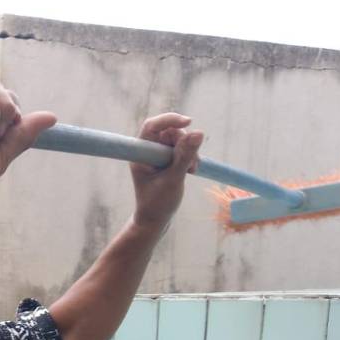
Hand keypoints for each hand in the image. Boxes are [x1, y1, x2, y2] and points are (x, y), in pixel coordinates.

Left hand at [129, 113, 203, 229]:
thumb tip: (198, 133)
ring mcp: (158, 155)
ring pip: (179, 140)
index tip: (188, 122)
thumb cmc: (158, 203)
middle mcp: (148, 151)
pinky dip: (190, 157)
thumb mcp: (173, 180)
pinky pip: (183, 149)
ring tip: (191, 170)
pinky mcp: (167, 160)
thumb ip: (185, 157)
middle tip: (192, 163)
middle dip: (185, 142)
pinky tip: (192, 170)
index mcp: (141, 154)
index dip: (169, 120)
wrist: (155, 220)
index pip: (152, 126)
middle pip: (170, 131)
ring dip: (190, 152)